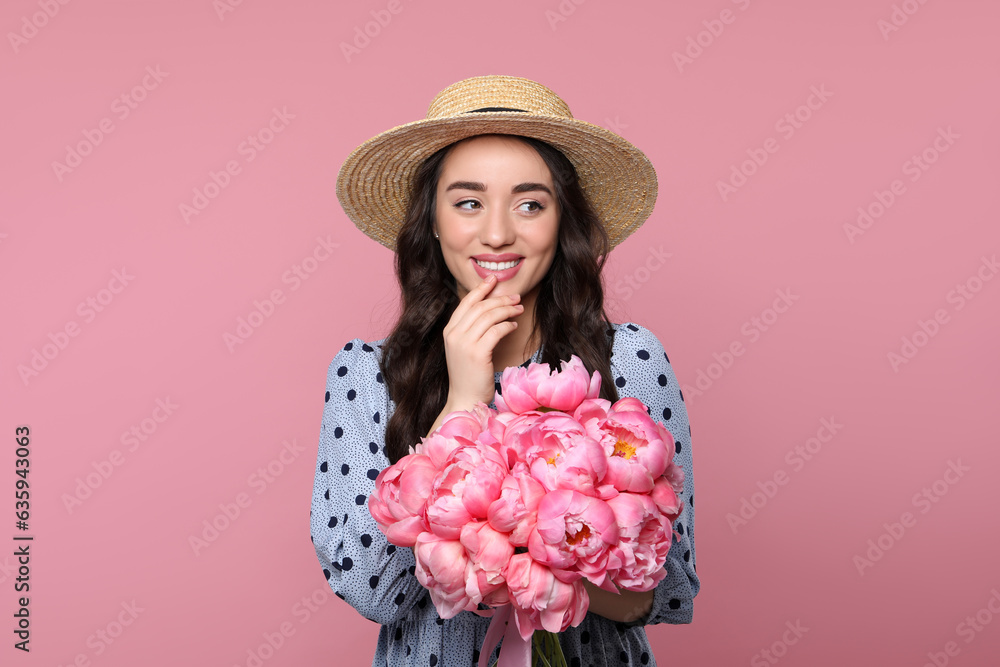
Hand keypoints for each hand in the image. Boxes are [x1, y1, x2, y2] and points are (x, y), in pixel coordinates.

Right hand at [441, 273, 523, 409]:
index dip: (480, 289)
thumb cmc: (468, 376)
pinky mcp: (477, 354)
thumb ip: (471, 331)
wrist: (464, 400)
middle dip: (500, 299)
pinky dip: (507, 325)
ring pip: (489, 316)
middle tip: (515, 297)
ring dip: (507, 310)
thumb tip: (489, 311)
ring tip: (519, 309)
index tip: (493, 280)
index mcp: (449, 331)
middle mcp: (454, 335)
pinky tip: (514, 326)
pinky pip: (496, 331)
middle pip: (480, 307)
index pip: (466, 303)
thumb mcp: (464, 349)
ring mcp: (464, 344)